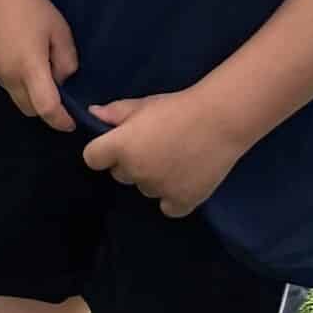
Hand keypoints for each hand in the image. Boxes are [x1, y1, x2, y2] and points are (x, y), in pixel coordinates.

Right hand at [0, 0, 79, 129]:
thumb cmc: (34, 5)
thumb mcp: (61, 32)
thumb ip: (66, 63)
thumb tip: (60, 79)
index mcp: (30, 68)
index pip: (47, 109)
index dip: (61, 121)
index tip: (71, 122)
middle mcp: (7, 74)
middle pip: (28, 109)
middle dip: (43, 108)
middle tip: (54, 93)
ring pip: (11, 92)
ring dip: (25, 89)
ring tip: (31, 64)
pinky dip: (9, 74)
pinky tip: (13, 50)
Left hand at [83, 91, 242, 217]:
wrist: (220, 120)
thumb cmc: (178, 107)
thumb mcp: (143, 104)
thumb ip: (115, 113)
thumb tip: (93, 114)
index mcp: (120, 146)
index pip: (92, 158)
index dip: (103, 151)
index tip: (117, 144)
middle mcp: (135, 171)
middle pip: (120, 174)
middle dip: (130, 162)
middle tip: (154, 146)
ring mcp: (158, 189)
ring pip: (145, 189)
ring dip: (153, 178)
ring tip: (174, 158)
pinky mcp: (182, 202)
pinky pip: (167, 207)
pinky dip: (172, 197)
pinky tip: (182, 180)